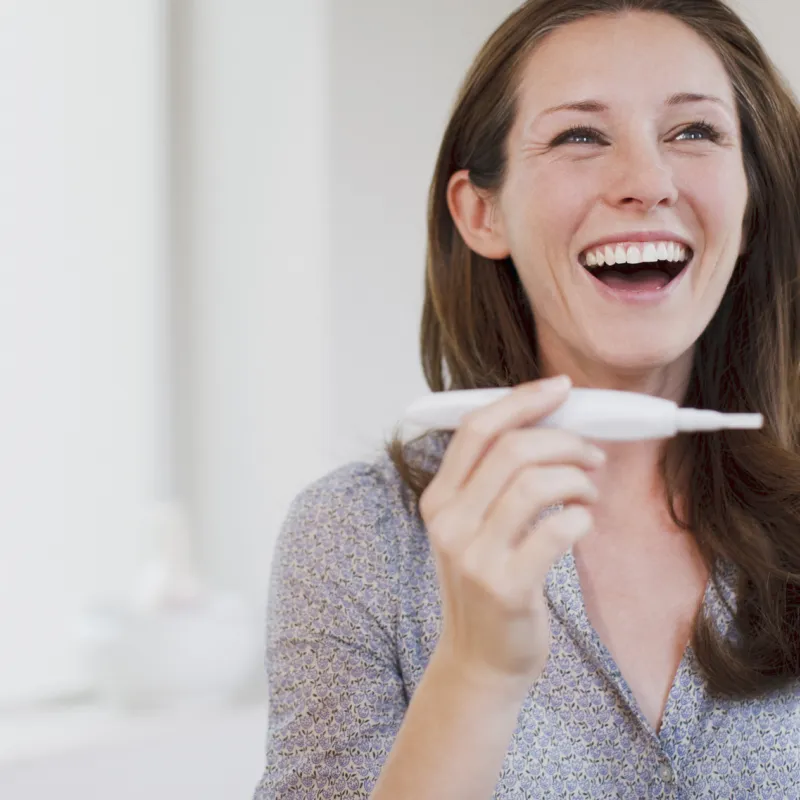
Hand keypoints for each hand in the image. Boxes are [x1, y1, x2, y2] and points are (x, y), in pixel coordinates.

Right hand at [419, 376, 604, 693]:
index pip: (477, 428)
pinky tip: (583, 522)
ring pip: (536, 483)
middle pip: (512, 449)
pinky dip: (581, 517)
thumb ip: (493, 481)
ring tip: (589, 490)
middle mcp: (448, 522)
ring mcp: (474, 555)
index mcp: (438, 499)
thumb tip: (546, 424)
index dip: (521, 399)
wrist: (480, 659)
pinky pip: (556, 530)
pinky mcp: (506, 586)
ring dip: (577, 478)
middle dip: (564, 440)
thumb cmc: (487, 583)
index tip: (560, 387)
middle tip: (591, 453)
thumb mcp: (472, 528)